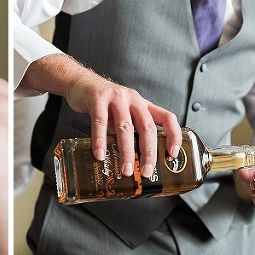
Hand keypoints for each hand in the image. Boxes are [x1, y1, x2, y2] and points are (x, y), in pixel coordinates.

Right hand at [64, 68, 181, 178]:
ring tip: (125, 169)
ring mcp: (116, 98)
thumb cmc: (103, 103)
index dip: (173, 135)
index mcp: (143, 105)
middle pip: (147, 127)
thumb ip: (130, 130)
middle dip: (149, 153)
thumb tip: (134, 159)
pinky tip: (100, 155)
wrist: (81, 83)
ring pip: (125, 128)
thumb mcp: (123, 114)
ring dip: (127, 151)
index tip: (172, 154)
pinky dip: (100, 141)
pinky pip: (100, 122)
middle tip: (147, 172)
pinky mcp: (98, 99)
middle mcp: (134, 100)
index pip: (167, 118)